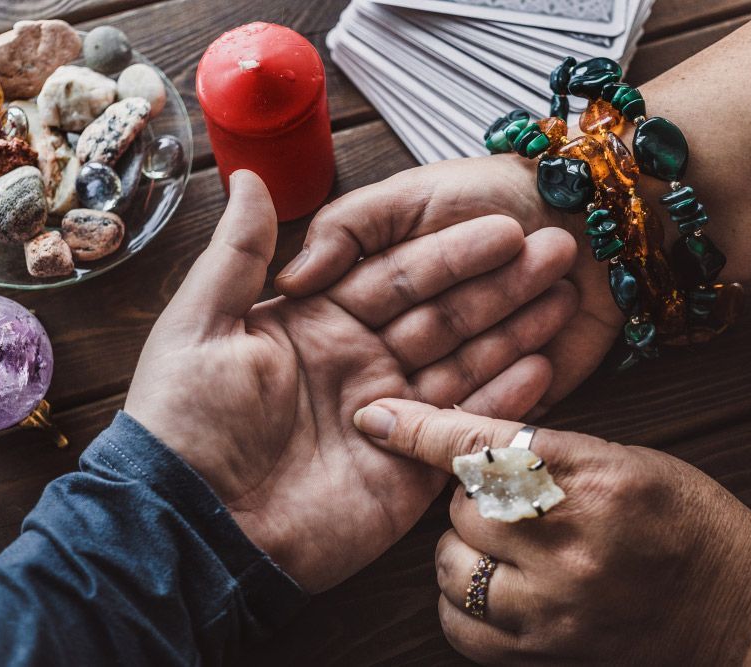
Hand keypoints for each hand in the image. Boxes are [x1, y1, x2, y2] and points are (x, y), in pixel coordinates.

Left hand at [125, 171, 579, 592]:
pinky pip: (462, 426)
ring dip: (513, 330)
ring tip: (564, 298)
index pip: (397, 275)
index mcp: (317, 324)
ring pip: (462, 362)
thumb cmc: (186, 421)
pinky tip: (543, 364)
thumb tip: (247, 175)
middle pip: (441, 314)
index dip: (450, 251)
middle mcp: (360, 363)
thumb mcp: (202, 324)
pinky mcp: (407, 470)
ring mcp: (388, 415)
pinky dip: (502, 400)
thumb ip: (238, 253)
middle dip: (498, 283)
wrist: (195, 530)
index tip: (504, 227)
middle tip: (557, 252)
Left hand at [352, 398, 750, 664]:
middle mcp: (569, 542)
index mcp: (594, 477)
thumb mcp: (626, 458)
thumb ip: (546, 450)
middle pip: (461, 504)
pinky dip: (461, 601)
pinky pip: (458, 624)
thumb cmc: (686, 520)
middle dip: (473, 497)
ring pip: (449, 561)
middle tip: (511, 502)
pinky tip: (496, 586)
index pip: (484, 446)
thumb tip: (465, 440)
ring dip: (464, 547)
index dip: (421, 429)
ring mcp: (554, 606)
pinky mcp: (544, 652)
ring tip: (509, 546)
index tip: (375, 416)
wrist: (740, 611)